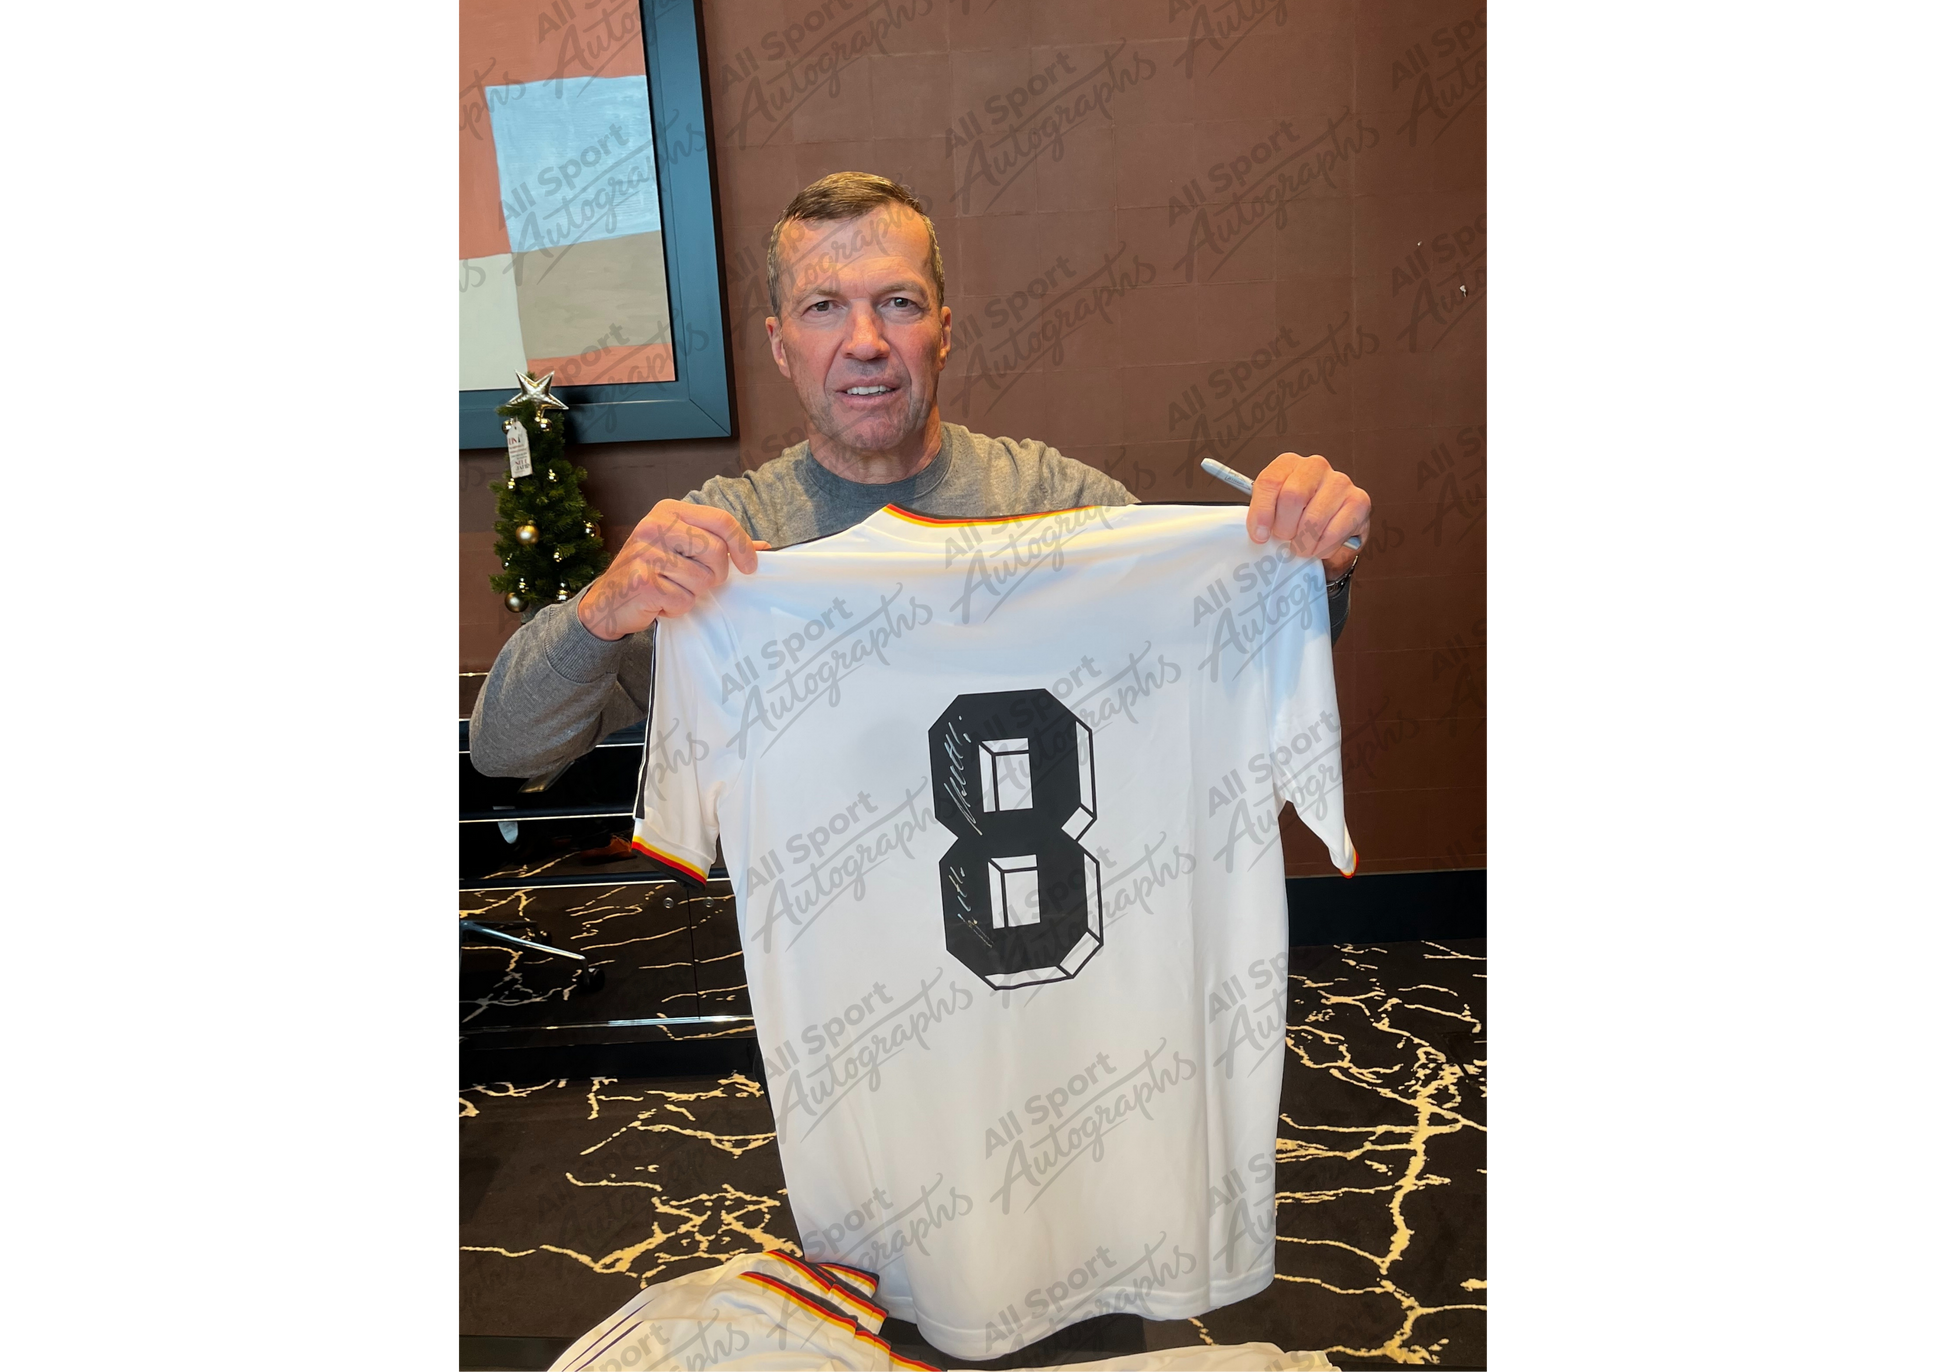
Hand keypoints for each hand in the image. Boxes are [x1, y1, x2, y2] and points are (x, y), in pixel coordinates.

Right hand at [576, 501, 768, 640]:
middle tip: (696, 580)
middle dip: (715, 574)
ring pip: (702, 580)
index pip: (721, 520)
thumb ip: (718, 544)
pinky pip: (684, 599)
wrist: (607, 600)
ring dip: (692, 593)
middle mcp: (655, 526)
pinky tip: (660, 600)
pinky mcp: (642, 581)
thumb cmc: (650, 572)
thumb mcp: (682, 548)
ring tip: (670, 588)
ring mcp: (646, 553)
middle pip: (717, 552)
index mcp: (669, 511)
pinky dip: (677, 607)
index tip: (750, 566)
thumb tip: (762, 548)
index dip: (743, 545)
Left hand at [1246, 453, 1371, 578]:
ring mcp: (1340, 481)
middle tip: (1286, 539)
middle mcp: (1315, 466)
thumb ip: (1263, 515)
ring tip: (1302, 546)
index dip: (1262, 513)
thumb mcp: (1274, 510)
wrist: (1332, 526)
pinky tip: (1319, 546)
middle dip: (1285, 528)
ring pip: (1313, 519)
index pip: (1269, 482)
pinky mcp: (1359, 501)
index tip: (1260, 535)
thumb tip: (1259, 534)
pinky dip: (1322, 547)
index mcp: (1289, 463)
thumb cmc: (1299, 516)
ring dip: (1303, 543)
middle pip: (1292, 497)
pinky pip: (1333, 532)